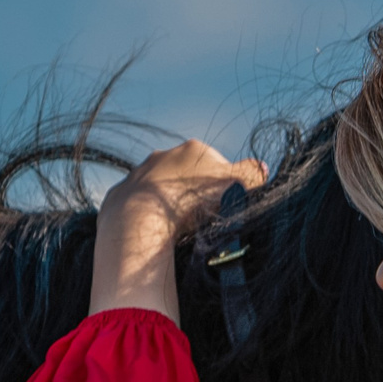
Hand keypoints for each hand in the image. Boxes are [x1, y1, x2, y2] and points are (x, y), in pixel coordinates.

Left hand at [90, 139, 266, 322]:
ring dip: (168, 204)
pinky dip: (146, 215)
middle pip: (186, 174)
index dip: (222, 187)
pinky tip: (153, 230)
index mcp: (193, 150)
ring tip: (177, 228)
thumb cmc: (192, 201)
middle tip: (201, 219)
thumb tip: (262, 169)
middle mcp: (163, 156)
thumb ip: (251, 175)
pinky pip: (137, 205)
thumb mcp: (235, 186)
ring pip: (160, 188)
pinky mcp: (121, 195)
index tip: (223, 207)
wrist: (141, 217)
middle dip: (193, 193)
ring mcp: (138, 174)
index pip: (215, 164)